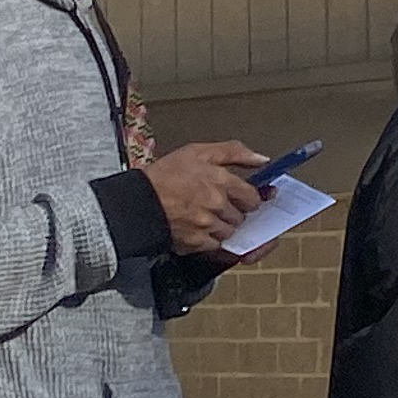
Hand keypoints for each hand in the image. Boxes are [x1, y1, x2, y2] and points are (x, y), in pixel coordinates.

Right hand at [143, 142, 267, 254]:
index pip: (252, 197)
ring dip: (223, 227)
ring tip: (208, 218)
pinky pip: (213, 245)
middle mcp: (217, 204)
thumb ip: (234, 152)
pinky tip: (199, 229)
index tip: (244, 199)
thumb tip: (262, 160)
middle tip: (222, 208)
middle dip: (235, 213)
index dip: (249, 199)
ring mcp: (206, 225)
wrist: (136, 200)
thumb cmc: (164, 175)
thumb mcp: (198, 152)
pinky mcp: (193, 242)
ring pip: (229, 232)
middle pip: (241, 216)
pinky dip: (209, 240)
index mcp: (221, 181)